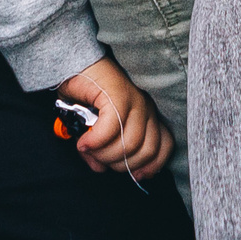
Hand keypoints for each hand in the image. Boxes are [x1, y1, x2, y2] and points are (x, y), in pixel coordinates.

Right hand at [55, 57, 173, 182]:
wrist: (74, 64)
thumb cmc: (86, 97)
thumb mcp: (96, 128)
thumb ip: (100, 150)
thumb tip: (99, 168)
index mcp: (147, 116)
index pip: (165, 145)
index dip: (152, 166)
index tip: (135, 175)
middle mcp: (146, 108)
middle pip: (147, 150)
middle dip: (121, 164)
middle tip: (100, 160)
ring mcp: (135, 100)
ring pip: (130, 143)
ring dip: (105, 154)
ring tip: (88, 149)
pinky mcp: (118, 95)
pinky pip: (111, 129)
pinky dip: (95, 142)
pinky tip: (83, 142)